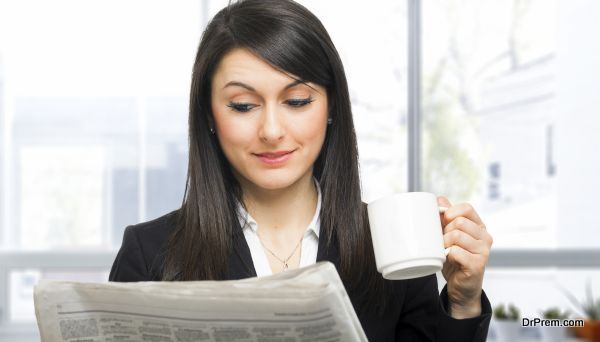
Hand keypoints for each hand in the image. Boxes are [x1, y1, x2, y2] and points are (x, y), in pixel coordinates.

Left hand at [438, 196, 492, 318]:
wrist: (460, 287)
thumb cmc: (455, 259)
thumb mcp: (449, 235)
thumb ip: (446, 217)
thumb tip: (439, 199)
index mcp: (479, 226)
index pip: (466, 208)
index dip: (450, 213)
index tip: (443, 223)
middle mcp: (485, 237)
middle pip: (459, 222)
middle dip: (445, 231)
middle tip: (444, 242)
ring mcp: (483, 251)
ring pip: (456, 236)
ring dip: (444, 244)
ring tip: (446, 251)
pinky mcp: (478, 264)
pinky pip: (456, 251)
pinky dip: (447, 255)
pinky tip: (450, 260)